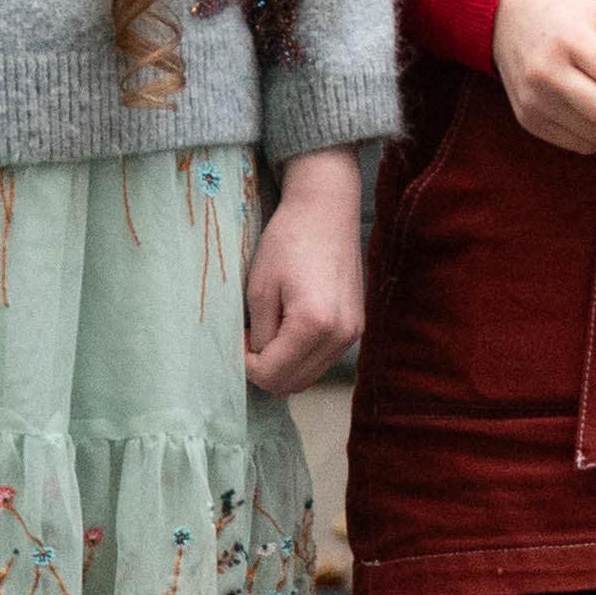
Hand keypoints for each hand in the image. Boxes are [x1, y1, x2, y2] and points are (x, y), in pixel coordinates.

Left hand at [242, 147, 364, 395]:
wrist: (327, 210)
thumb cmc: (288, 242)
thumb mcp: (260, 290)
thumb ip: (260, 335)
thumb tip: (259, 360)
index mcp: (314, 325)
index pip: (270, 374)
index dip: (244, 363)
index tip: (239, 336)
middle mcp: (340, 335)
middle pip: (291, 383)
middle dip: (264, 370)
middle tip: (251, 338)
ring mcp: (353, 332)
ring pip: (308, 377)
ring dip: (283, 366)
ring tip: (269, 333)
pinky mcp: (357, 325)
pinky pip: (322, 360)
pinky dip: (301, 357)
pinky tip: (290, 331)